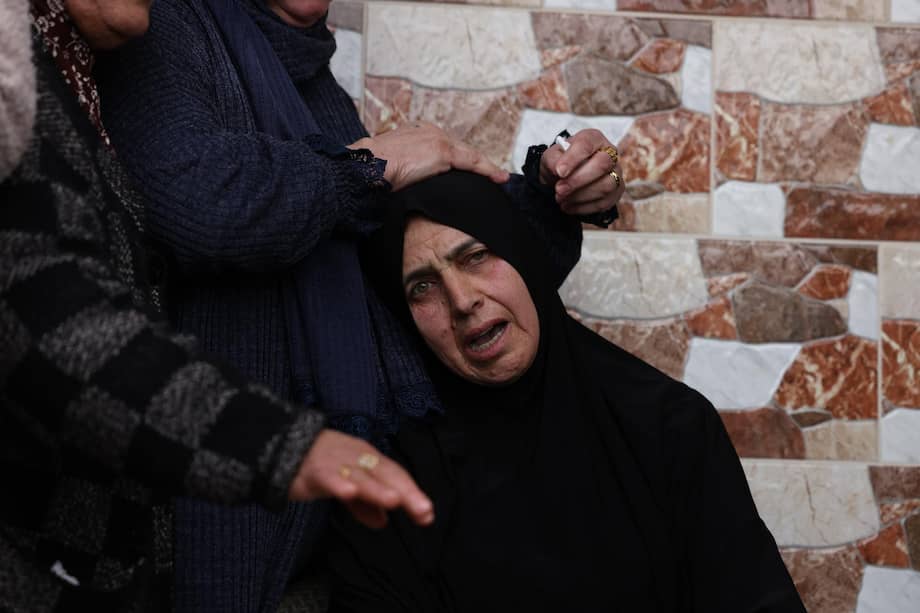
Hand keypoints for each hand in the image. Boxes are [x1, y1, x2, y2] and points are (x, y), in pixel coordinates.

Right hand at [288, 429, 433, 528]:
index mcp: (368, 458)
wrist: (281, 445)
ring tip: (394, 500)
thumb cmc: (320, 465)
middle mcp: (357, 456)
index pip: (395, 475)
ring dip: (377, 488)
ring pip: (361, 475)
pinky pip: (329, 476)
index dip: (412, 493)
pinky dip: (339, 483)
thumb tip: (383, 523)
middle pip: (386, 473)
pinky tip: (349, 493)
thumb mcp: (346, 484)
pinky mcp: (314, 470)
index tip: (426, 515)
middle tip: (422, 510)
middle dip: (405, 492)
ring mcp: (336, 461)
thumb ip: (364, 504)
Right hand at [350, 121, 508, 190]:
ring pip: (469, 156)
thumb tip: (408, 182)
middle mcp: (428, 132)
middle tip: (490, 176)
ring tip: (498, 177)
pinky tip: (500, 177)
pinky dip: (488, 170)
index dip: (459, 158)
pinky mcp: (443, 152)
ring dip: (484, 167)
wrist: (366, 165)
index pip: (444, 146)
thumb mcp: (390, 166)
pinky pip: (472, 162)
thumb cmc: (371, 170)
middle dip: (474, 163)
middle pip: (460, 150)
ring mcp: (437, 141)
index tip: (469, 167)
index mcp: (415, 132)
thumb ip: (405, 168)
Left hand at [538, 128, 624, 215]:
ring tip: (561, 199)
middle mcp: (609, 153)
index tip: (559, 172)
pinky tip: (569, 206)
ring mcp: (616, 172)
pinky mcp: (617, 191)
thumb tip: (558, 168)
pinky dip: (583, 207)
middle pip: (602, 164)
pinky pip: (604, 202)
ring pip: (606, 185)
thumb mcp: (550, 158)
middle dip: (578, 180)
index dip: (573, 159)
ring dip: (581, 196)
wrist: (564, 180)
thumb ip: (552, 160)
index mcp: (593, 138)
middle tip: (559, 190)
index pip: (586, 144)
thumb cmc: (560, 164)